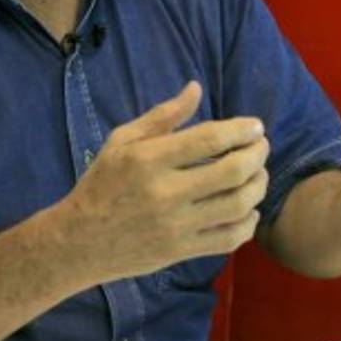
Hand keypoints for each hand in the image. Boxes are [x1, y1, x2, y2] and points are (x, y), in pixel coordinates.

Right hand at [56, 82, 269, 282]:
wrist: (79, 242)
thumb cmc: (102, 184)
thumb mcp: (122, 141)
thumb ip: (163, 116)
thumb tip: (196, 88)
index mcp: (149, 159)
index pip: (210, 139)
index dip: (241, 130)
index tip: (255, 126)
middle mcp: (165, 193)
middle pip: (232, 171)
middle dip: (257, 154)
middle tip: (262, 147)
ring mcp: (176, 226)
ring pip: (237, 205)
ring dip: (259, 186)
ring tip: (259, 174)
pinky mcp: (181, 252)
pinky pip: (229, 239)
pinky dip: (249, 223)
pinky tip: (249, 209)